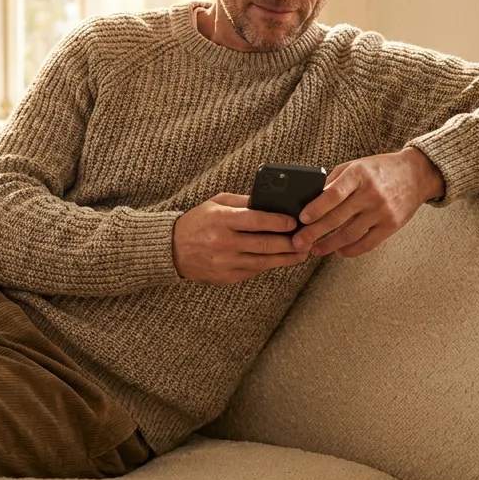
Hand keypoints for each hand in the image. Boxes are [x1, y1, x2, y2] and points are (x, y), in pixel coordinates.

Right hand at [173, 193, 310, 285]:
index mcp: (221, 220)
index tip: (294, 222)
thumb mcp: (215, 203)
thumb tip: (271, 203)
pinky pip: (254, 271)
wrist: (171, 250)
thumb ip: (242, 201)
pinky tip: (280, 259)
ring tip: (302, 253)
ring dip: (286, 258)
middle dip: (290, 243)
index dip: (279, 222)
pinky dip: (269, 264)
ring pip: (264, 262)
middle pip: (265, 244)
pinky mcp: (227, 277)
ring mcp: (225, 263)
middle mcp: (224, 242)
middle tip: (306, 240)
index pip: (256, 220)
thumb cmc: (197, 222)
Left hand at [291, 147, 444, 258]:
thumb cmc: (380, 169)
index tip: (302, 218)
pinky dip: (350, 250)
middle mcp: (371, 194)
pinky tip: (338, 251)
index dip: (316, 208)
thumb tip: (310, 199)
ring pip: (350, 234)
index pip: (333, 194)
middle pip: (337, 218)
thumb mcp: (356, 166)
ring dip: (329, 245)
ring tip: (315, 249)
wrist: (417, 174)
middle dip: (314, 232)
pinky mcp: (392, 225)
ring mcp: (383, 211)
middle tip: (298, 242)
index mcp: (359, 175)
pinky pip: (367, 243)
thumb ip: (334, 181)